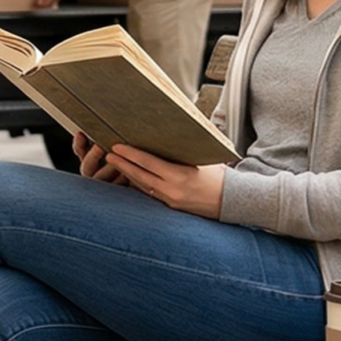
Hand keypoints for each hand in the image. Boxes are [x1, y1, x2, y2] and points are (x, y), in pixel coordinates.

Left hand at [31, 0, 71, 7]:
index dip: (33, 1)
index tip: (32, 2)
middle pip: (40, 2)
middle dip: (38, 4)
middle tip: (36, 6)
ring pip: (46, 4)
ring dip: (43, 6)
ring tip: (41, 6)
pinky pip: (52, 3)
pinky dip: (49, 5)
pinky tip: (48, 5)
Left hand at [76, 140, 225, 218]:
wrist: (233, 202)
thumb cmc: (221, 177)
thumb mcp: (203, 160)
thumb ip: (184, 151)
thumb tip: (171, 134)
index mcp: (180, 176)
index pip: (148, 163)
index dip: (130, 155)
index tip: (116, 147)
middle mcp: (172, 190)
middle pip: (139, 176)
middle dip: (121, 165)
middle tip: (107, 154)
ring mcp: (170, 200)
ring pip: (142, 186)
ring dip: (127, 175)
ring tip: (115, 163)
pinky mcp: (171, 206)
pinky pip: (150, 194)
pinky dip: (139, 185)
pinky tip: (130, 177)